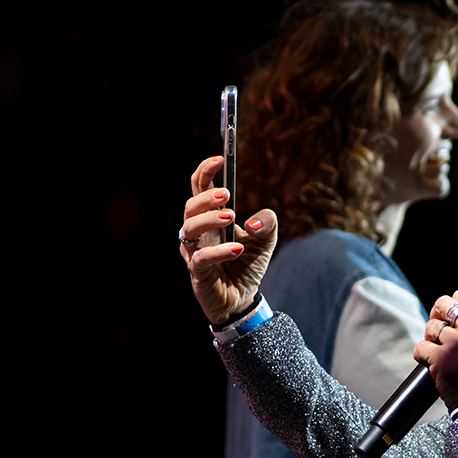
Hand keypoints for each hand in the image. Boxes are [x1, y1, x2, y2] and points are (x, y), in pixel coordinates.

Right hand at [179, 156, 277, 324]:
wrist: (243, 298)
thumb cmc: (248, 263)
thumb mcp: (267, 239)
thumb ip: (268, 223)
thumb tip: (253, 221)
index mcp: (211, 217)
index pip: (199, 187)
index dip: (205, 171)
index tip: (219, 159)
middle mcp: (198, 231)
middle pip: (191, 206)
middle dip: (207, 197)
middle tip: (228, 195)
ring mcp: (195, 251)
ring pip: (189, 228)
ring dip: (210, 219)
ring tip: (233, 217)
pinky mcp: (197, 272)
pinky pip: (202, 258)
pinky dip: (220, 251)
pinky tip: (239, 248)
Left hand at [413, 291, 457, 409]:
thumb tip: (455, 305)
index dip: (454, 305)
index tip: (455, 317)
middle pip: (442, 304)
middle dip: (438, 316)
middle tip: (442, 331)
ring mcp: (457, 342)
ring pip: (430, 327)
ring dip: (431, 339)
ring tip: (442, 352)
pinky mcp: (440, 357)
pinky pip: (420, 347)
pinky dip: (422, 355)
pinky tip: (432, 362)